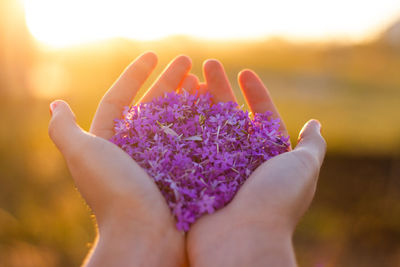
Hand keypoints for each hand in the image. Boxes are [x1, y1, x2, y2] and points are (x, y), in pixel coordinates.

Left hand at [48, 52, 190, 266]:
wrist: (145, 236)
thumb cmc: (114, 192)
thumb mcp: (83, 155)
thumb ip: (65, 130)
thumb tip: (56, 105)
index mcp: (111, 143)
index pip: (120, 101)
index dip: (135, 76)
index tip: (153, 55)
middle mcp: (136, 151)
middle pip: (152, 107)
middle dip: (169, 81)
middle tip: (188, 61)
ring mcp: (162, 161)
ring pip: (176, 121)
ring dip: (188, 98)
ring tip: (204, 79)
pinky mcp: (183, 171)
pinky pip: (193, 140)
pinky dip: (201, 122)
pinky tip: (214, 107)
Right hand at [186, 60, 326, 266]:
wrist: (241, 243)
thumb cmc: (275, 202)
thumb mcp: (303, 169)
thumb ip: (311, 146)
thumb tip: (315, 124)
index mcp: (267, 157)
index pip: (262, 117)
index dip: (256, 94)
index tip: (244, 72)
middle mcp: (240, 162)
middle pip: (229, 117)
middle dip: (220, 90)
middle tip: (208, 64)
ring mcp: (215, 169)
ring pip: (205, 127)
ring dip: (198, 102)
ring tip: (186, 78)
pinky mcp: (194, 178)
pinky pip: (186, 146)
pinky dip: (180, 125)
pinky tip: (172, 104)